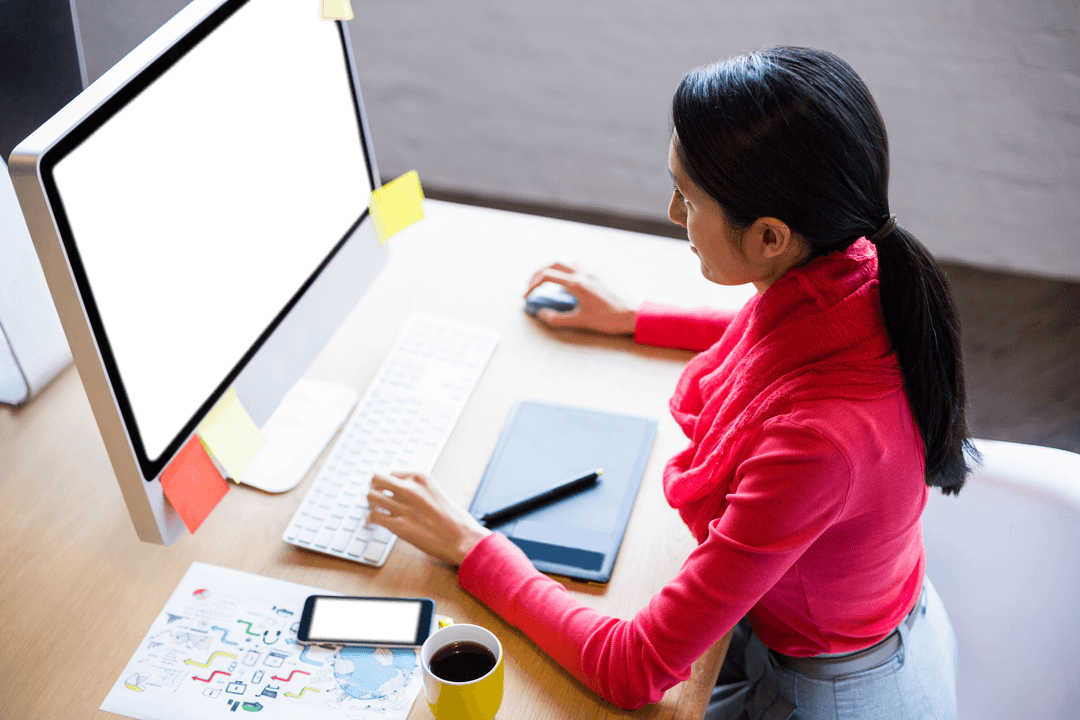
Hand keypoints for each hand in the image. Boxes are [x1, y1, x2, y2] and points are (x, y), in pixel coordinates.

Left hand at [367, 472, 491, 566]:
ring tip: (377, 509)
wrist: (462, 538)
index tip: (388, 490)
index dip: (389, 483)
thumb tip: (402, 493)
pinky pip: (373, 517)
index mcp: (420, 478)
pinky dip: (371, 519)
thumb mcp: (436, 492)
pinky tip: (374, 522)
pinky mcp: (397, 525)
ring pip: (371, 497)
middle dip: (375, 488)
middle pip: (376, 479)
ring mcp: (402, 506)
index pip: (392, 473)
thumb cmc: (455, 519)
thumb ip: (418, 490)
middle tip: (377, 496)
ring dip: (372, 504)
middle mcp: (409, 489)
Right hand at [525, 263, 636, 334]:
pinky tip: (568, 283)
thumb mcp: (581, 321)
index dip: (533, 285)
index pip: (547, 276)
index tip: (527, 296)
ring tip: (548, 282)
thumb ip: (558, 318)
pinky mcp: (600, 275)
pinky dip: (567, 271)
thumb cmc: (609, 319)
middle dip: (539, 273)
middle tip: (531, 285)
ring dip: (554, 270)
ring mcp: (593, 272)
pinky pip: (579, 266)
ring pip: (567, 263)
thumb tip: (542, 314)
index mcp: (577, 283)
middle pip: (554, 264)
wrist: (635, 314)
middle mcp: (584, 273)